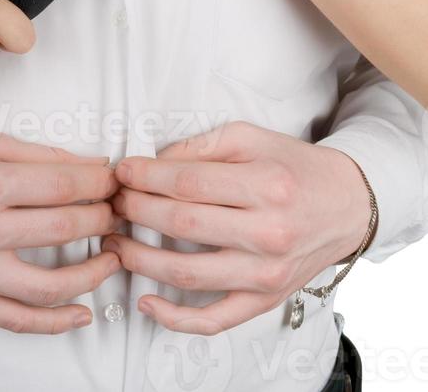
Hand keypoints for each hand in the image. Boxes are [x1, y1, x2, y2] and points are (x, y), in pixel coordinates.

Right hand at [0, 133, 121, 333]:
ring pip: (49, 285)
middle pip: (64, 228)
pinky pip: (17, 319)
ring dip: (93, 272)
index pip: (64, 184)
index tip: (114, 180)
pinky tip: (82, 310)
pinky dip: (55, 322)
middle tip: (118, 210)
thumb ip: (40, 155)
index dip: (99, 182)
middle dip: (103, 217)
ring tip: (112, 256)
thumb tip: (90, 164)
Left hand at [102, 122, 371, 334]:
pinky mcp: (264, 300)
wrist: (346, 205)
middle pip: (182, 224)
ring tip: (114, 242)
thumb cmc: (296, 168)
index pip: (188, 182)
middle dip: (135, 210)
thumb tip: (154, 162)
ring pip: (187, 273)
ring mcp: (265, 273)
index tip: (122, 172)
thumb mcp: (251, 138)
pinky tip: (146, 301)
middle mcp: (268, 233)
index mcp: (266, 185)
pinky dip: (175, 318)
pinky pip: (213, 320)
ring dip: (140, 259)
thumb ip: (201, 147)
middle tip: (113, 201)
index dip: (145, 177)